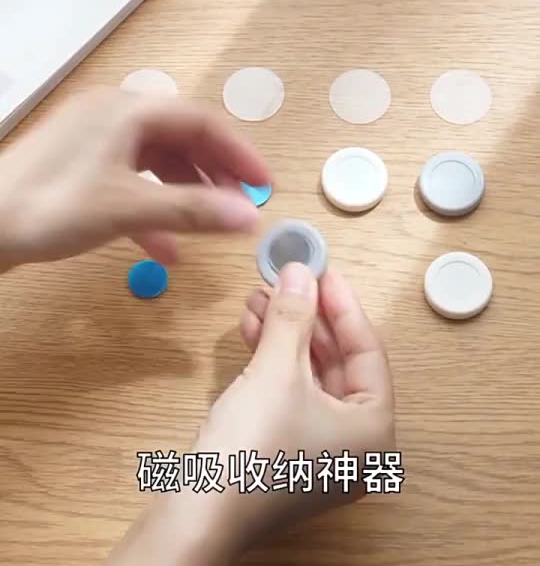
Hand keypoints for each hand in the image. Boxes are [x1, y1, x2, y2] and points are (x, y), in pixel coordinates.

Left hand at [0, 88, 269, 269]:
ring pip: (157, 163)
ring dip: (186, 195)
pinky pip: (132, 180)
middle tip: (240, 204)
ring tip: (209, 226)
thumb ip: (193, 210)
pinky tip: (165, 248)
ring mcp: (95, 141)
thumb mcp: (127, 208)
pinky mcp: (82, 167)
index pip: (201, 121)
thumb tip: (251, 217)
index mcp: (127, 110)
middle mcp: (113, 116)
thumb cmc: (48, 207)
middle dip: (213, 174)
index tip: (264, 183)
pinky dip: (154, 208)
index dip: (237, 152)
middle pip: (181, 139)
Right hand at [195, 263, 394, 552]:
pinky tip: (251, 329)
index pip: (366, 351)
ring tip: (258, 297)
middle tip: (285, 280)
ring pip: (309, 376)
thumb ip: (293, 316)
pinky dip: (272, 361)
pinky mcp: (289, 453)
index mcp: (375, 431)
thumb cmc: (251, 445)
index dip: (343, 304)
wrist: (196, 516)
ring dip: (284, 335)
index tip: (323, 268)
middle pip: (337, 362)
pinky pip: (290, 394)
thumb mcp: (276, 370)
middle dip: (306, 317)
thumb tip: (300, 270)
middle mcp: (357, 445)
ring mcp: (322, 453)